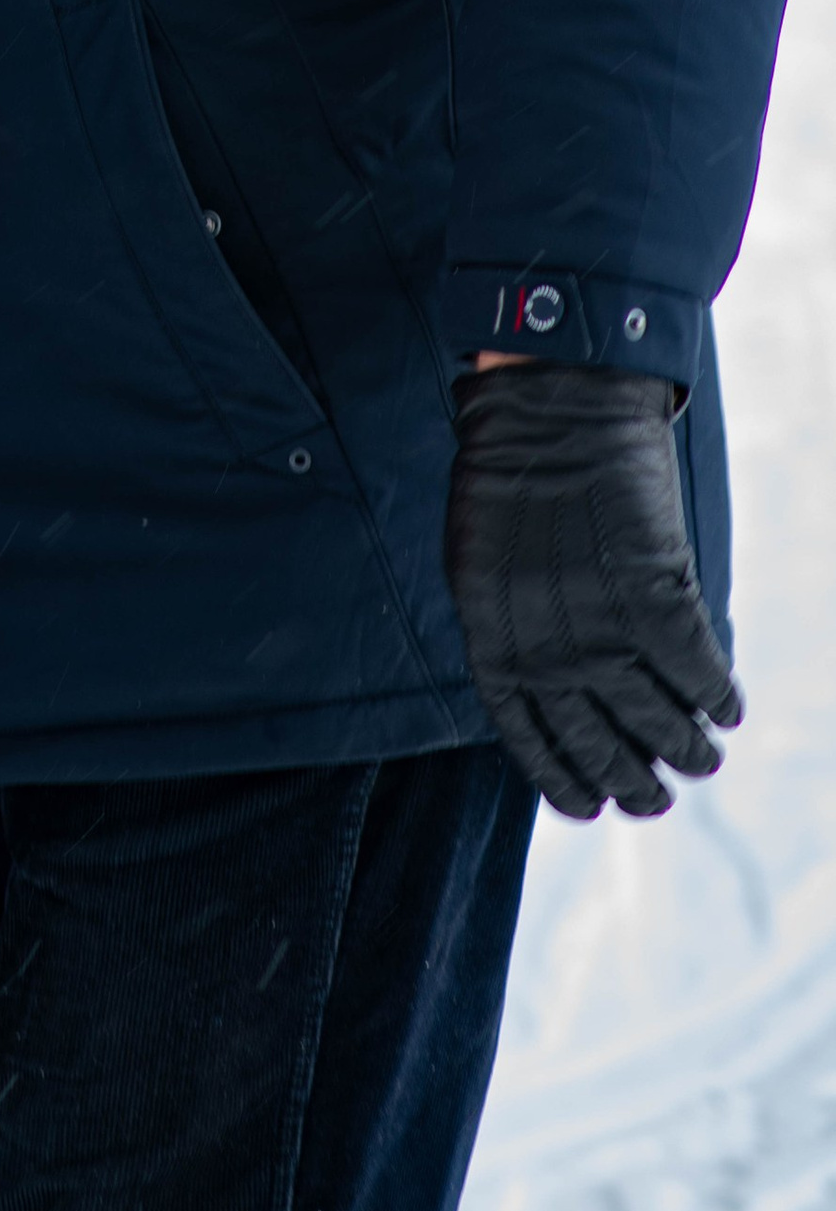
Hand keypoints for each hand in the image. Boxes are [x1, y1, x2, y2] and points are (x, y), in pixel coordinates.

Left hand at [445, 360, 742, 819]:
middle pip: (596, 742)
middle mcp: (541, 640)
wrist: (551, 402)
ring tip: (702, 759)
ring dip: (686, 750)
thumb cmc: (513, 473)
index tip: (589, 809)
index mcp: (488, 633)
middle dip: (632, 784)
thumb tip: (548, 687)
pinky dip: (717, 696)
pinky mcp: (652, 592)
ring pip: (655, 719)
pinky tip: (727, 706)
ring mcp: (598, 620)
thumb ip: (512, 624)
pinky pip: (697, 670)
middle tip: (657, 799)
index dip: (561, 780)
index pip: (525, 735)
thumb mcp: (484, 558)